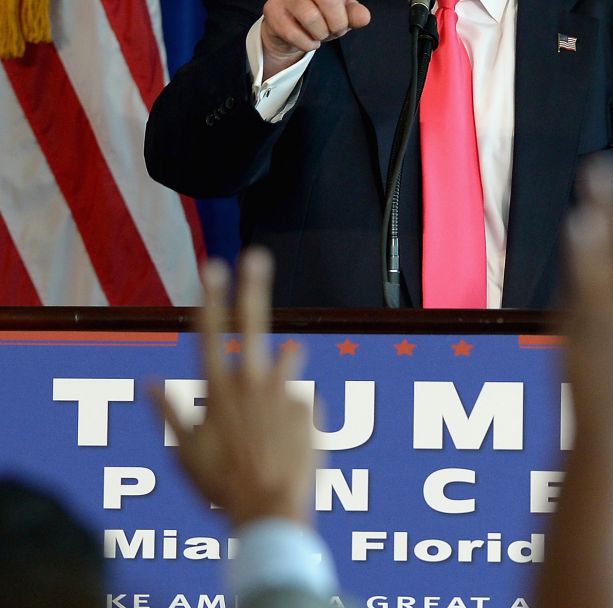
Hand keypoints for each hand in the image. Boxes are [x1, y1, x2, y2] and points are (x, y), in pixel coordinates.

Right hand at [151, 248, 315, 525]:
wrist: (269, 513)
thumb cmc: (221, 488)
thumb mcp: (186, 453)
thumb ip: (168, 412)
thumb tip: (148, 382)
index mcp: (218, 390)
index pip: (211, 333)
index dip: (212, 297)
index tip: (214, 265)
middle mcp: (252, 383)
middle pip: (253, 323)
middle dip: (252, 286)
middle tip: (256, 256)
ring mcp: (284, 392)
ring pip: (288, 360)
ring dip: (283, 371)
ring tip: (274, 412)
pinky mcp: (309, 406)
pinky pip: (302, 401)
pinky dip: (295, 415)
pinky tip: (288, 444)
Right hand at [260, 0, 370, 75]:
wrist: (289, 25)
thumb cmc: (323, 11)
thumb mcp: (344, 11)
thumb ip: (355, 13)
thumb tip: (363, 17)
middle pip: (328, 0)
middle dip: (338, 23)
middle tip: (336, 29)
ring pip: (311, 18)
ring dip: (322, 34)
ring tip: (321, 34)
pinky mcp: (272, 8)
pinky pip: (294, 33)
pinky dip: (307, 43)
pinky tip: (309, 40)